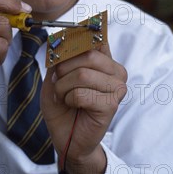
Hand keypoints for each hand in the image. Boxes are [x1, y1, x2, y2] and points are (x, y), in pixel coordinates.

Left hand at [41, 42, 126, 173]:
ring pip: (82, 74)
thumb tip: (60, 39)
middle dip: (63, 68)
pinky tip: (72, 106)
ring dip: (63, 87)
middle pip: (87, 54)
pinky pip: (81, 93)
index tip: (60, 46)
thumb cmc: (62, 106)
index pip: (96, 35)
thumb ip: (60, 57)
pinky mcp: (111, 105)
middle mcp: (116, 70)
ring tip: (63, 96)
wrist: (66, 138)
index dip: (76, 37)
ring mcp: (117, 88)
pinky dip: (68, 99)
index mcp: (105, 59)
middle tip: (58, 82)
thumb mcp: (55, 77)